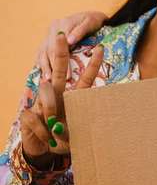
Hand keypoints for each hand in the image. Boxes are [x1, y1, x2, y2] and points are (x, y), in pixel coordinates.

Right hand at [22, 33, 103, 170]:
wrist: (43, 150)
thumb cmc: (64, 138)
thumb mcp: (75, 135)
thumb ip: (71, 130)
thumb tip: (59, 126)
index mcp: (73, 97)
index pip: (84, 77)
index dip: (93, 64)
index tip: (101, 47)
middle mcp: (58, 95)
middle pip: (60, 70)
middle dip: (60, 52)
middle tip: (61, 35)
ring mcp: (41, 103)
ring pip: (46, 92)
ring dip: (51, 110)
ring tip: (55, 128)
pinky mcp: (28, 114)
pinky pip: (36, 116)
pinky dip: (43, 130)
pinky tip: (46, 137)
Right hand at [35, 11, 106, 80]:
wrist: (92, 17)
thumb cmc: (94, 20)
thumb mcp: (90, 23)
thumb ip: (80, 31)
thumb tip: (69, 40)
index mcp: (61, 24)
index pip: (58, 47)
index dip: (61, 62)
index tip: (67, 76)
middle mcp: (53, 29)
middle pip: (49, 50)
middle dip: (51, 67)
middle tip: (54, 81)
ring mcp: (49, 34)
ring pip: (43, 52)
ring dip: (43, 66)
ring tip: (47, 80)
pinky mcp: (49, 39)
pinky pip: (42, 51)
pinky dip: (40, 60)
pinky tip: (40, 70)